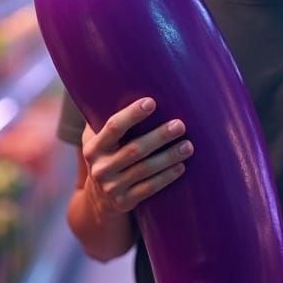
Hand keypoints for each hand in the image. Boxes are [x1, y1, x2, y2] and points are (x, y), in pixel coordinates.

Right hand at [82, 97, 193, 221]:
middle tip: (180, 124)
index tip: (152, 102)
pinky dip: (166, 178)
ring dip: (168, 157)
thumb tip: (129, 80)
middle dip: (159, 136)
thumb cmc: (106, 156)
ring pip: (144, 170)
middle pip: (134, 150)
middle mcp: (100, 167)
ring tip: (188, 146)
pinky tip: (181, 167)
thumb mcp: (97, 139)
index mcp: (93, 146)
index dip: (132, 114)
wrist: (97, 200)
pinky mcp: (124, 202)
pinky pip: (148, 189)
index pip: (113, 127)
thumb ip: (105, 116)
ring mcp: (111, 187)